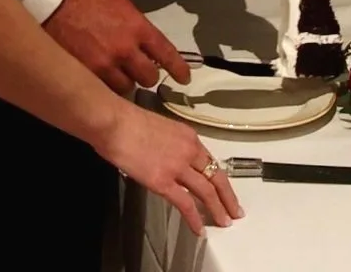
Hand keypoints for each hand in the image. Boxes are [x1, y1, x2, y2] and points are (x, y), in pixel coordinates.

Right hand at [44, 0, 190, 92]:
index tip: (184, 78)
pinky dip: (104, 86)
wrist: (56, 3)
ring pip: (126, 88)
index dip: (178, 69)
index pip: (167, 54)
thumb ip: (137, 28)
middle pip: (149, 78)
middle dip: (146, 76)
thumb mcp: (122, 6)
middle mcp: (126, 49)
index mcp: (138, 28)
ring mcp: (106, 65)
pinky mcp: (87, 75)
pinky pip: (104, 90)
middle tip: (138, 72)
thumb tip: (146, 46)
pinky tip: (99, 79)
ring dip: (124, 82)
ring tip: (115, 74)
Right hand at [96, 103, 242, 235]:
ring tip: (224, 222)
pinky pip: (185, 203)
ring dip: (218, 209)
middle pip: (217, 177)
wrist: (114, 122)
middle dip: (228, 197)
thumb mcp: (160, 129)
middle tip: (236, 211)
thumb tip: (168, 160)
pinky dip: (194, 218)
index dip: (220, 179)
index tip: (226, 190)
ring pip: (207, 192)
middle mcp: (189, 151)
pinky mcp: (163, 182)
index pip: (211, 161)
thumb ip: (170, 145)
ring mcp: (178, 167)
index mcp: (188, 136)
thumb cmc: (127, 121)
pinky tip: (199, 229)